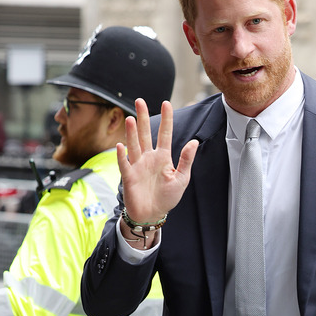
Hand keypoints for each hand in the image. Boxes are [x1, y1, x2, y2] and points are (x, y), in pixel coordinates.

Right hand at [117, 99, 198, 224]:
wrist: (153, 214)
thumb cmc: (167, 197)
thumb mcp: (181, 178)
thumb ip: (186, 160)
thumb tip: (194, 142)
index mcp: (163, 157)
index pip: (164, 134)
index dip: (166, 119)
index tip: (166, 103)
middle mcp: (149, 158)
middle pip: (145, 134)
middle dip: (143, 117)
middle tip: (140, 100)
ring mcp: (137, 166)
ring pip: (134, 145)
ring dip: (132, 133)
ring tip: (131, 118)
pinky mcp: (129, 177)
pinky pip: (125, 164)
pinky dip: (122, 155)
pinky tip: (121, 145)